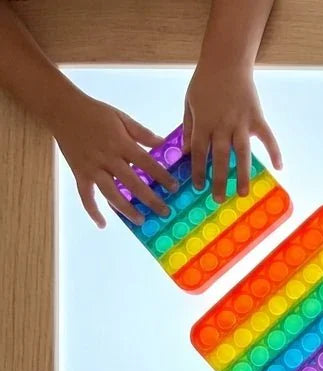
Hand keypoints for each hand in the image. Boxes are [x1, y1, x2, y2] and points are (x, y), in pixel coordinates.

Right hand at [50, 92, 176, 227]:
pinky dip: (92, 210)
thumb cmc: (95, 112)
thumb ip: (142, 133)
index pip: (147, 163)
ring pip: (111, 193)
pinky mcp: (79, 173)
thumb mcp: (121, 117)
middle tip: (164, 212)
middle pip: (132, 183)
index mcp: (121, 143)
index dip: (162, 177)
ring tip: (141, 220)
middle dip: (150, 199)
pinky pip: (85, 196)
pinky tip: (102, 224)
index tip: (174, 189)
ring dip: (126, 209)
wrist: (61, 108)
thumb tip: (162, 143)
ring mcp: (92, 168)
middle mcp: (108, 158)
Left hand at [182, 61, 281, 201]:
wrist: (226, 61)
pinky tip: (279, 167)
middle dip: (219, 180)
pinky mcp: (256, 118)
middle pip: (220, 158)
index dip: (198, 170)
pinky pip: (267, 137)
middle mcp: (222, 126)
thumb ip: (189, 127)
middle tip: (218, 199)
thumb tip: (187, 151)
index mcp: (204, 122)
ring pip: (242, 154)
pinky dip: (274, 151)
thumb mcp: (189, 102)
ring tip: (242, 193)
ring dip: (242, 175)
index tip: (198, 187)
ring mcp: (241, 123)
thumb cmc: (205, 81)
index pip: (199, 152)